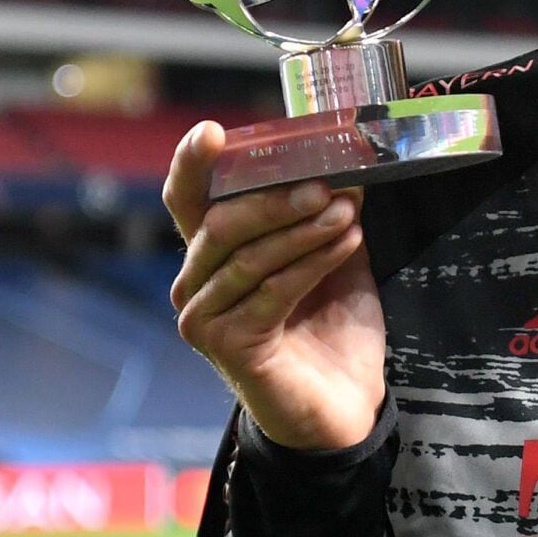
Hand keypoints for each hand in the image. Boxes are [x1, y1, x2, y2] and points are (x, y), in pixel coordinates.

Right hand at [164, 124, 386, 451]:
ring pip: (249, 256)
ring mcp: (203, 315)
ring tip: (347, 212)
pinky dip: (312, 262)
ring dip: (304, 230)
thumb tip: (348, 166)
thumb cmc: (329, 326)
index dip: (192, 163)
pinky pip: (270, 291)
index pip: (188, 198)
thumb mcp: (333, 256)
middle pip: (221, 223)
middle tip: (326, 183)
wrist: (341, 403)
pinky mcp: (226, 344)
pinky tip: (348, 242)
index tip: (213, 132)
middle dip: (275, 198)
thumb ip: (329, 213)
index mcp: (212, 252)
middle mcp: (195, 281)